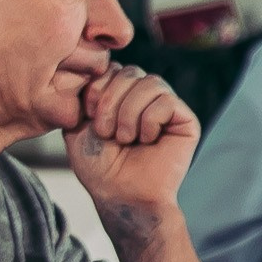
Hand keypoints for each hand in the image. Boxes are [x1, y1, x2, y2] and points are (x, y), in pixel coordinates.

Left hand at [67, 65, 197, 210]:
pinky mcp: (185, 120)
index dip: (96, 88)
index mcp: (119, 94)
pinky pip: (167, 101)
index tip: (87, 116)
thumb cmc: (98, 165)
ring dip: (128, 113)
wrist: (119, 194)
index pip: (111, 67)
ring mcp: (165, 106)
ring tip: (124, 138)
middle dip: (110, 101)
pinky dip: (149, 121)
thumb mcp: (76, 126)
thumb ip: (82, 96)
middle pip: (130, 71)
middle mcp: (144, 96)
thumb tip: (95, 67)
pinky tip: (146, 140)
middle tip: (105, 132)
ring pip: (150, 83)